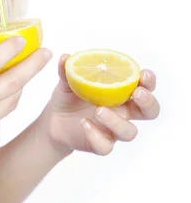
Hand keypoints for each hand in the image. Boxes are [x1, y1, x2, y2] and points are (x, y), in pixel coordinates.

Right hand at [0, 29, 51, 177]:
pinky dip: (7, 99)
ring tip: (30, 67)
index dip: (9, 49)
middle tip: (45, 53)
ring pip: (11, 101)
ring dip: (23, 83)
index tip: (21, 38)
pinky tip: (8, 88)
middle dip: (32, 66)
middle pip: (11, 84)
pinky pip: (0, 116)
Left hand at [39, 54, 159, 156]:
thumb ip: (67, 68)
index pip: (144, 87)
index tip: (144, 74)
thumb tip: (65, 56)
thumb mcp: (66, 80)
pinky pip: (105, 146)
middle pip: (150, 111)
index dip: (149, 81)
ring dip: (117, 121)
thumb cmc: (69, 96)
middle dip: (148, 102)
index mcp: (121, 92)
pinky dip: (96, 135)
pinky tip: (84, 124)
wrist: (53, 120)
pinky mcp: (100, 144)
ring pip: (129, 132)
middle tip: (137, 94)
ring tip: (99, 110)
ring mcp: (113, 130)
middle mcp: (123, 112)